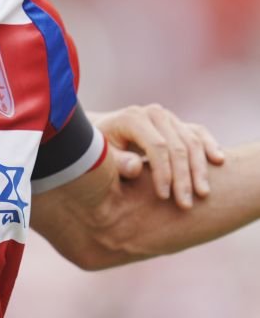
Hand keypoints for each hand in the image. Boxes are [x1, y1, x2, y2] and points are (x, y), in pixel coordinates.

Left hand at [90, 105, 224, 208]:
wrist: (104, 130)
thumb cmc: (100, 147)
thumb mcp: (99, 154)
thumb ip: (116, 161)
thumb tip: (135, 167)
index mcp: (133, 118)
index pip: (157, 147)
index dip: (163, 172)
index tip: (164, 197)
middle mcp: (154, 113)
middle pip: (178, 146)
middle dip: (183, 177)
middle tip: (186, 204)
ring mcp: (168, 117)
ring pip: (192, 142)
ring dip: (200, 169)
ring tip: (203, 194)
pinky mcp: (178, 123)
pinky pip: (199, 133)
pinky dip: (210, 146)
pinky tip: (218, 161)